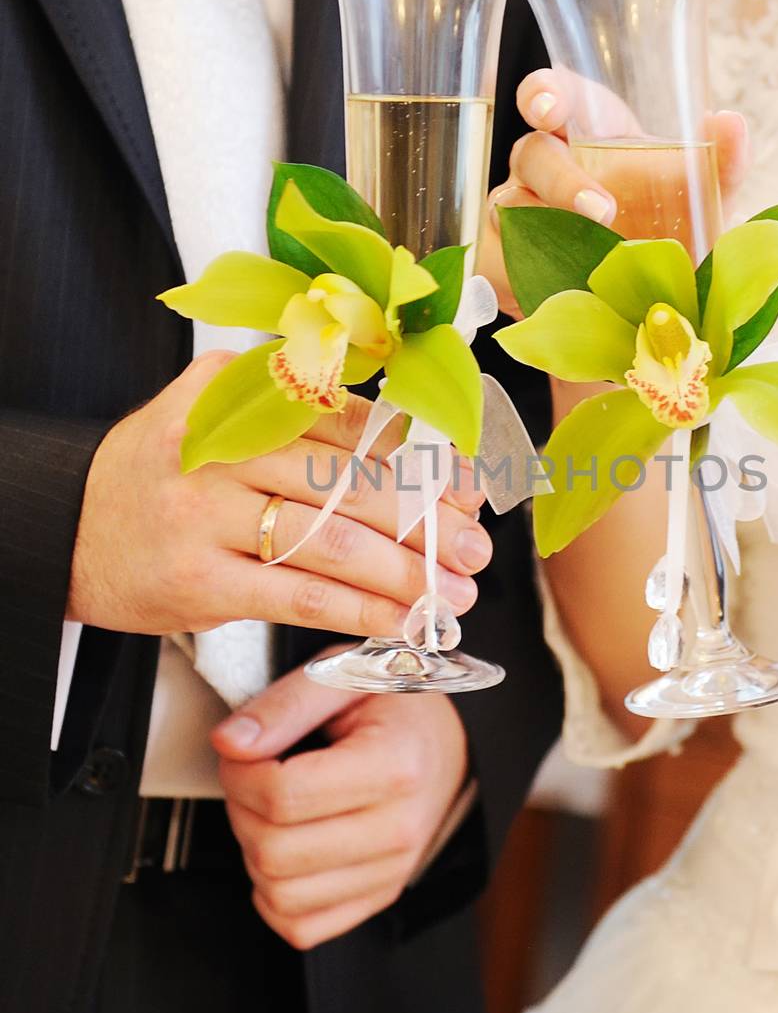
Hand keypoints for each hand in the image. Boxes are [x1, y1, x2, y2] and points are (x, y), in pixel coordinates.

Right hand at [68, 354, 490, 637]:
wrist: (66, 528)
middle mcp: (221, 445)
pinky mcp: (198, 580)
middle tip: (476, 550)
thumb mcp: (224, 418)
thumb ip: (307, 421)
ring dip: (406, 575)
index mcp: (239, 391)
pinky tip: (398, 621)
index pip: (354, 421)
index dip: (421, 461)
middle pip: (351, 483)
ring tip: (452, 596)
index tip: (467, 491)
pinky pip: (299, 596)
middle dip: (428, 523)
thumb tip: (421, 455)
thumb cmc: (167, 475)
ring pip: (332, 543)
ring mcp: (205, 513)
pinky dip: (359, 611)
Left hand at [212, 659, 468, 948]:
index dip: (239, 772)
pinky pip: (302, 929)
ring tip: (268, 813)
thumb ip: (285, 705)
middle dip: (240, 810)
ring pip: (281, 896)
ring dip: (252, 854)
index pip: (283, 795)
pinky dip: (274, 898)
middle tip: (250, 776)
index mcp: (395, 767)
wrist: (446, 742)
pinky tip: (283, 853)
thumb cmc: (393, 705)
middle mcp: (400, 829)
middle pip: (275, 850)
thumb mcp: (342, 677)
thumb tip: (229, 743)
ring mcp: (392, 871)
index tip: (242, 750)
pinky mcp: (380, 897)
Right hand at [477, 69, 750, 317]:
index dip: (543, 94)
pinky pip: (497, 263)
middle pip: (530, 153)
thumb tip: (730, 122)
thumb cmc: (667, 228)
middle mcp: (545, 166)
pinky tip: (559, 293)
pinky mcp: (505, 261)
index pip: (553, 95)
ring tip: (590, 263)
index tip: (548, 109)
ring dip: (544, 233)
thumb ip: (721, 163)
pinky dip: (520, 278)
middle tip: (604, 211)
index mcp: (587, 132)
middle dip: (561, 179)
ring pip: (508, 208)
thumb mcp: (700, 200)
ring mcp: (519, 212)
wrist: (650, 300)